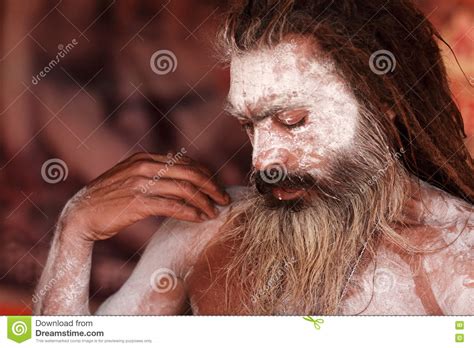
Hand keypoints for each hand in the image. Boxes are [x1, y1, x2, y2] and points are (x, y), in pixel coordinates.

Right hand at [60, 152, 230, 240]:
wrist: (80, 214)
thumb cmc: (107, 198)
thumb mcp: (129, 175)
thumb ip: (152, 170)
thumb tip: (175, 165)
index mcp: (144, 158)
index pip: (186, 162)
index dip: (206, 175)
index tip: (217, 187)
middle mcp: (144, 167)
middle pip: (190, 173)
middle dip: (211, 186)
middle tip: (224, 199)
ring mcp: (140, 184)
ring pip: (184, 189)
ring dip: (204, 202)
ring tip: (214, 212)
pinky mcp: (137, 202)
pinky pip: (172, 206)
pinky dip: (190, 212)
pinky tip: (199, 219)